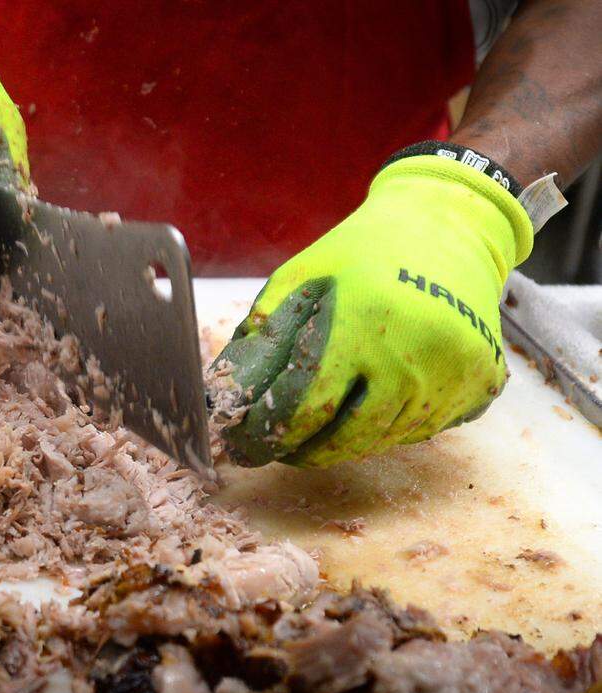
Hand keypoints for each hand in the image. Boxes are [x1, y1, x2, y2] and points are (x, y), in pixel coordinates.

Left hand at [213, 155, 532, 466]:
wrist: (448, 226)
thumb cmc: (364, 252)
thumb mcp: (301, 277)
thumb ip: (264, 335)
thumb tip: (227, 394)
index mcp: (361, 323)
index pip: (304, 406)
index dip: (268, 435)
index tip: (245, 446)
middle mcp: (412, 354)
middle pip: (346, 438)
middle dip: (302, 452)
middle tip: (276, 450)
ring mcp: (452, 373)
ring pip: (383, 441)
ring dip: (342, 446)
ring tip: (315, 433)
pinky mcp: (478, 384)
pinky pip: (421, 431)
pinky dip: (385, 431)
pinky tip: (364, 412)